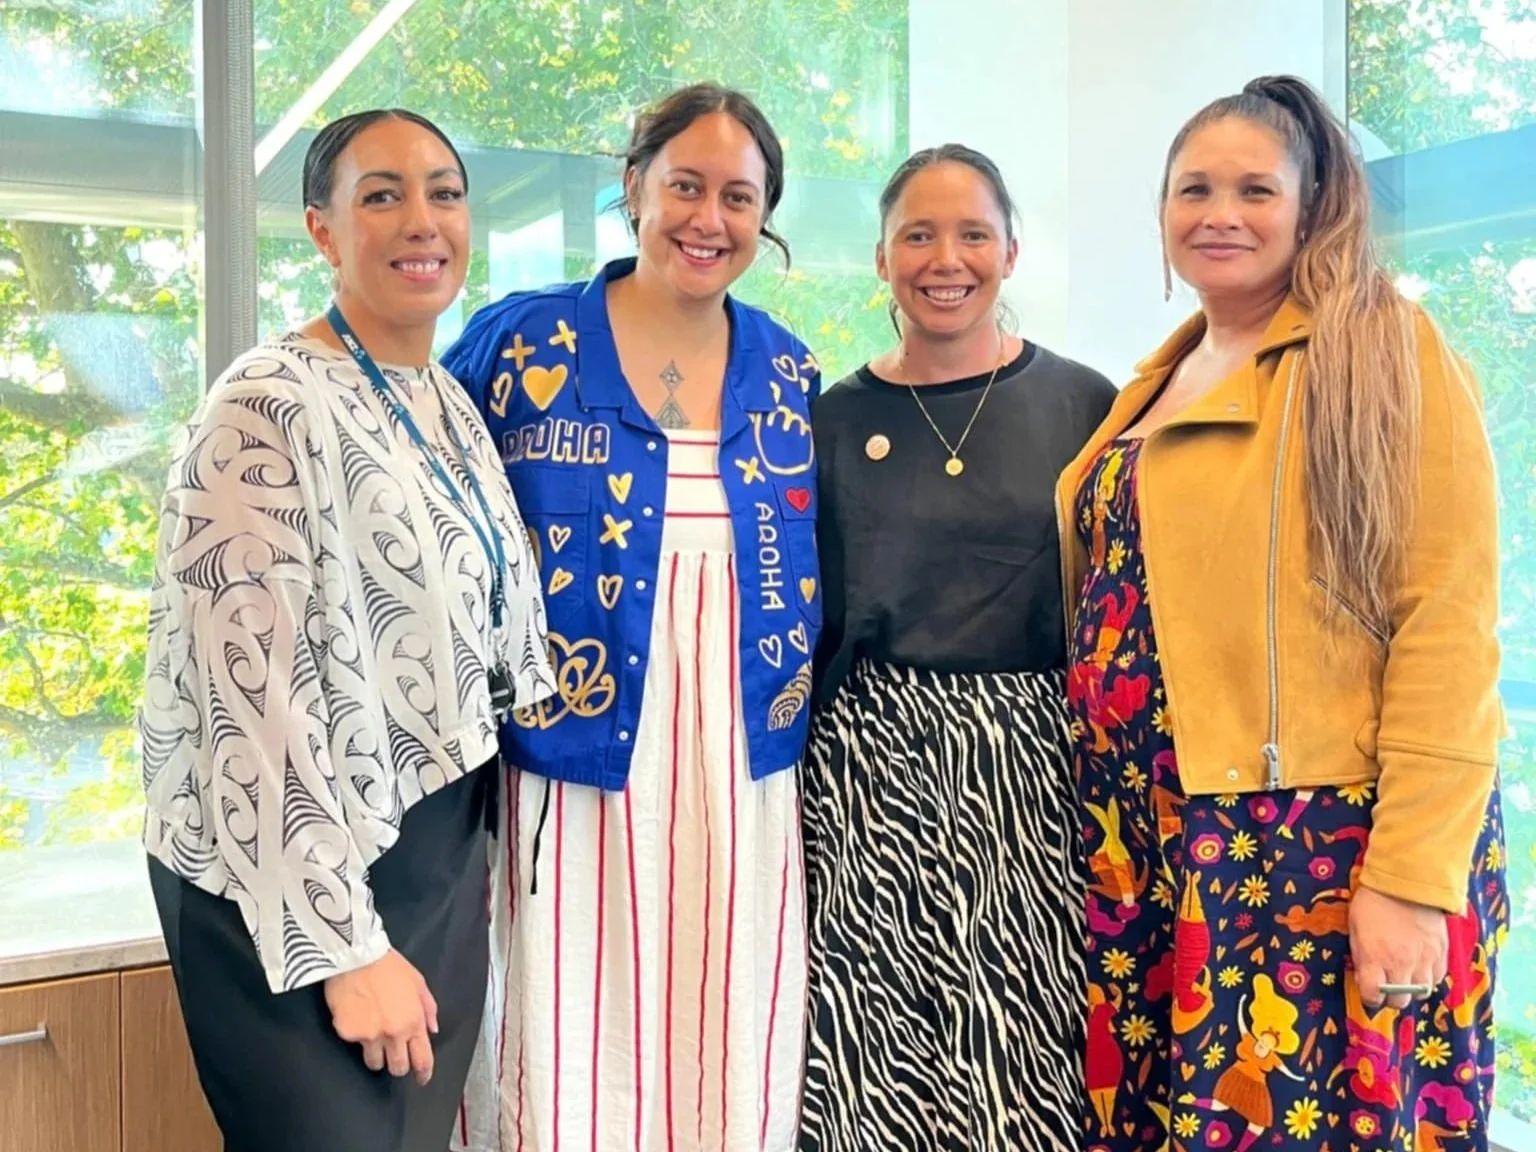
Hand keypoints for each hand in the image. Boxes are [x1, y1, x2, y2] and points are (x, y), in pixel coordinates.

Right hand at [323, 949, 438, 1084]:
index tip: (422, 1079)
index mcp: (414, 1021)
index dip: (423, 1073)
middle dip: (397, 1065)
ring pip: (374, 1063)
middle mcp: (393, 1033)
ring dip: (376, 1054)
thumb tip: (433, 1029)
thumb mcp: (418, 982)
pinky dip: (356, 1036)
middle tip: (393, 1055)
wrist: (357, 955)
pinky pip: (354, 1045)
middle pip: (398, 1068)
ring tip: (373, 1034)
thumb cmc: (388, 965)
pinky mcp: (348, 1033)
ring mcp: (369, 1035)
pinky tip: (356, 1017)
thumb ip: (428, 1008)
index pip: (422, 1058)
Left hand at [1349, 884, 1447, 1010]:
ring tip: (1405, 976)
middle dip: (1391, 997)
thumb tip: (1365, 976)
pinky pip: (1438, 977)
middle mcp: (1402, 965)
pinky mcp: (1442, 953)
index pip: (1373, 995)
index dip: (1369, 996)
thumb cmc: (1373, 901)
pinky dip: (1429, 977)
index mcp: (1375, 958)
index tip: (1369, 990)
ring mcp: (1425, 960)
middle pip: (1400, 1001)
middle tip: (1387, 985)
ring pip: (1422, 993)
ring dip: (1412, 988)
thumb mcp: (1355, 928)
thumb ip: (1361, 956)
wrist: (1407, 881)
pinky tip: (1421, 966)